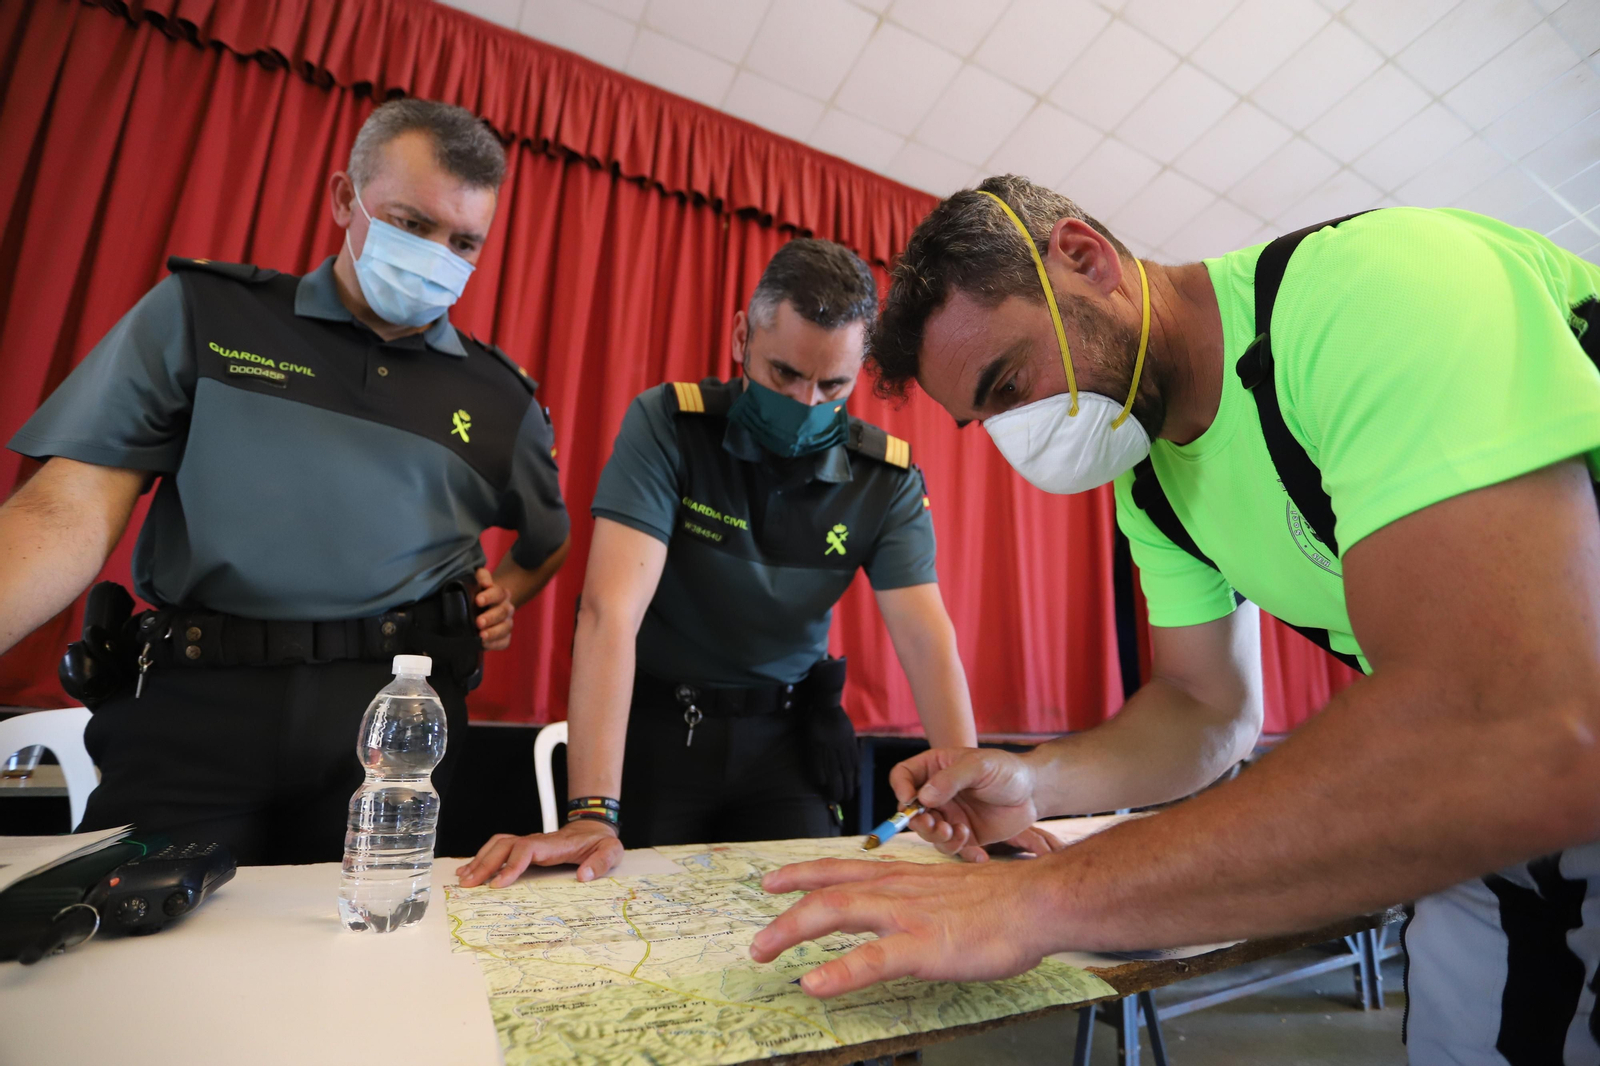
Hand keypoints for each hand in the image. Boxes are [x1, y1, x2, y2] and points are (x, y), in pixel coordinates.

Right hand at [455, 820, 622, 886]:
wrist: (595, 828)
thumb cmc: (600, 842)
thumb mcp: (611, 851)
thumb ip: (601, 862)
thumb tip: (584, 875)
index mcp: (555, 845)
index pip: (526, 850)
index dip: (511, 866)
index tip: (498, 884)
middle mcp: (537, 841)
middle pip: (505, 846)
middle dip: (485, 864)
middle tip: (468, 885)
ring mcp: (530, 843)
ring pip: (498, 845)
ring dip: (480, 860)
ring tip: (463, 878)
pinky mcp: (526, 847)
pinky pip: (500, 848)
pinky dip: (483, 857)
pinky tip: (471, 869)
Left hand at [474, 567, 513, 649]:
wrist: (483, 609)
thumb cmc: (478, 594)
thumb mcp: (477, 581)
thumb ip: (481, 576)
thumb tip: (486, 583)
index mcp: (501, 593)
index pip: (498, 593)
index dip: (489, 597)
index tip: (478, 600)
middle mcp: (507, 608)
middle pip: (502, 612)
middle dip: (490, 618)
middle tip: (478, 622)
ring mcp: (507, 623)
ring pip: (505, 628)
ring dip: (494, 632)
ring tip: (481, 636)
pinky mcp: (504, 637)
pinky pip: (504, 642)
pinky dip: (495, 644)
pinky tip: (484, 644)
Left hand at [750, 855, 1066, 996]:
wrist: (1038, 902)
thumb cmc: (1002, 902)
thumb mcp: (948, 890)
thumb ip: (919, 896)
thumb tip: (904, 912)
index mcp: (902, 878)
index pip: (841, 868)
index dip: (802, 873)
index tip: (772, 880)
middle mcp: (895, 890)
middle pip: (827, 894)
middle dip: (785, 915)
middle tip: (758, 943)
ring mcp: (906, 916)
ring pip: (836, 913)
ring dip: (792, 930)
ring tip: (764, 951)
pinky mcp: (924, 946)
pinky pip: (872, 960)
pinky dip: (838, 971)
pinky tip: (814, 982)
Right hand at [890, 748, 1042, 861]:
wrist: (1034, 792)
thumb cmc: (1006, 770)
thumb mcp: (979, 766)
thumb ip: (950, 779)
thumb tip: (922, 798)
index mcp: (935, 769)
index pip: (903, 776)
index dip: (901, 788)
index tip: (911, 800)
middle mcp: (938, 794)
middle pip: (911, 811)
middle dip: (919, 822)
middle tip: (937, 826)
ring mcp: (950, 815)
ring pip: (930, 833)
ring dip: (939, 838)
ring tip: (960, 832)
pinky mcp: (965, 835)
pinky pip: (953, 848)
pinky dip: (963, 853)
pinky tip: (979, 853)